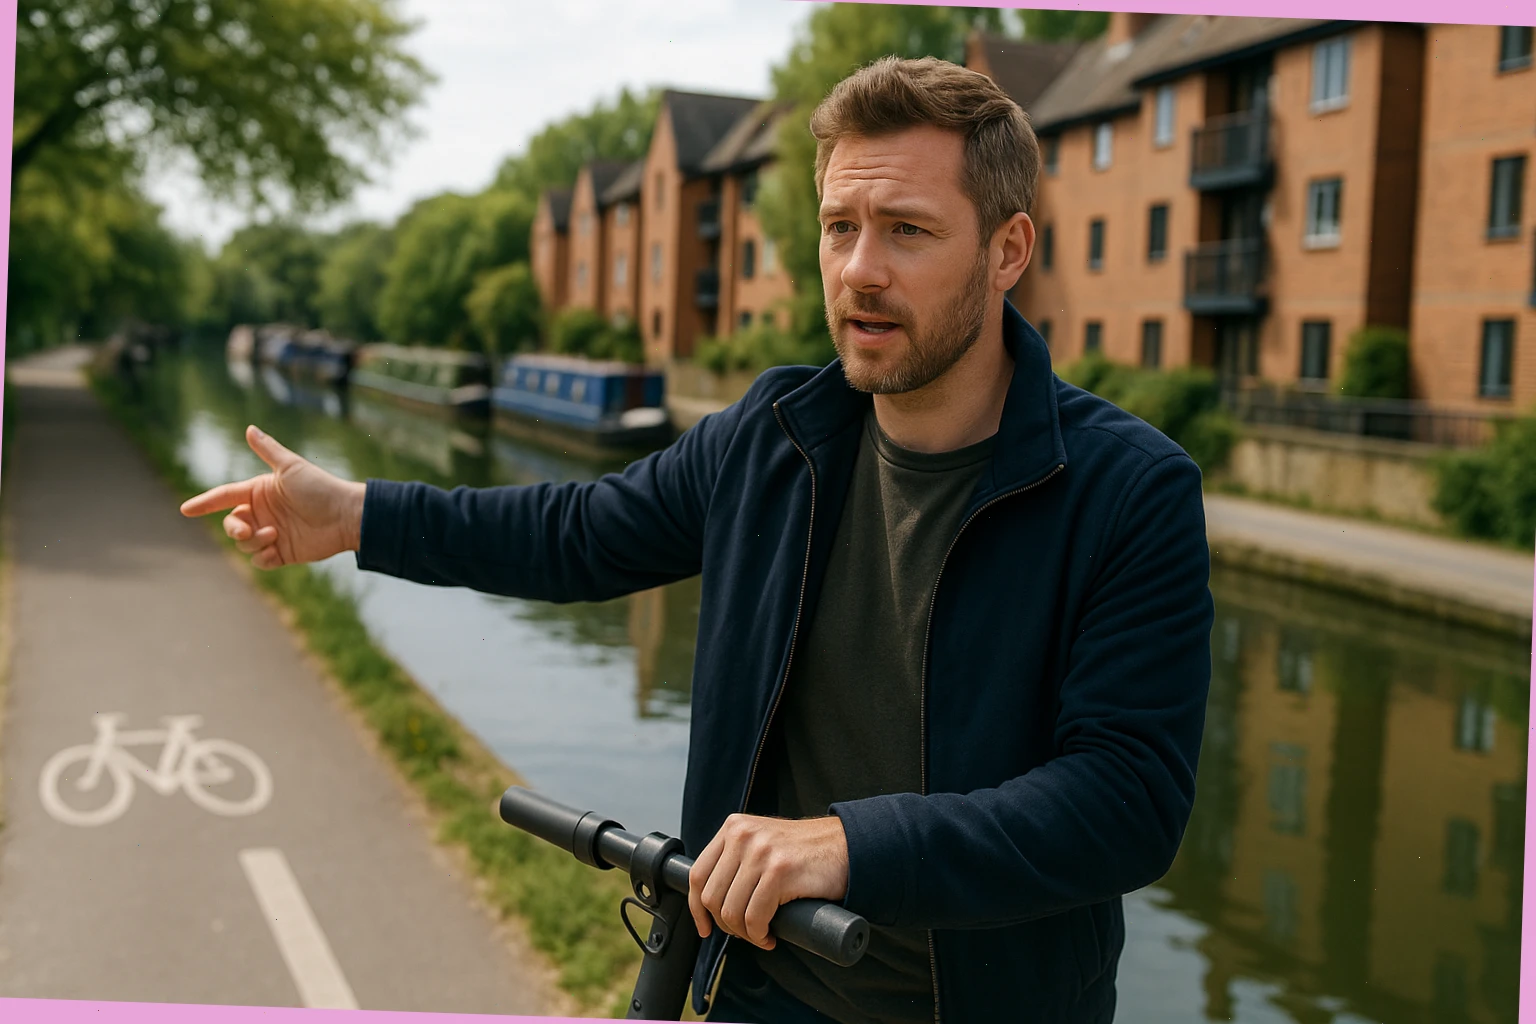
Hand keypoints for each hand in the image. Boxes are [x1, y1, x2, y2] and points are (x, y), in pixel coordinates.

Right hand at [178, 425, 366, 569]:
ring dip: (252, 541)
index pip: (225, 496)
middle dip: (234, 527)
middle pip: (232, 523)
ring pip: (244, 543)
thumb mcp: (291, 467)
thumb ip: (268, 451)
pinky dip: (262, 557)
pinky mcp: (283, 553)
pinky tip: (275, 549)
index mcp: (260, 491)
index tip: (185, 510)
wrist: (345, 516)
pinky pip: (260, 560)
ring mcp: (272, 533)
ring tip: (273, 535)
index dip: (205, 502)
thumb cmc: (320, 487)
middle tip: (246, 528)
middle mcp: (263, 513)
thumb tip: (249, 428)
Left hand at [687, 814, 848, 950]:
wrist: (847, 846)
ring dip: (745, 934)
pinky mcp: (780, 871)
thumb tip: (711, 900)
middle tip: (747, 932)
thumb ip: (737, 858)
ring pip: (732, 911)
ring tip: (761, 934)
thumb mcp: (762, 843)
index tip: (705, 927)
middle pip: (712, 896)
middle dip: (726, 925)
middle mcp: (743, 835)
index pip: (697, 874)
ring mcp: (761, 852)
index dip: (697, 908)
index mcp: (733, 827)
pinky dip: (760, 935)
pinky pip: (755, 918)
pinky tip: (770, 936)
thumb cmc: (806, 853)